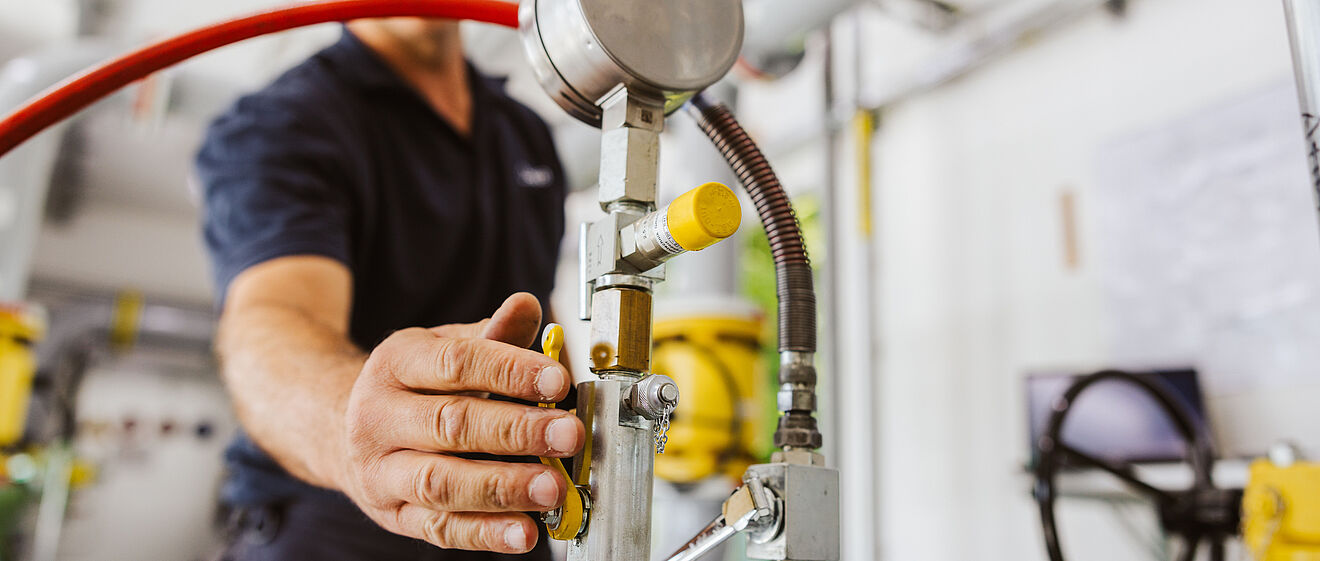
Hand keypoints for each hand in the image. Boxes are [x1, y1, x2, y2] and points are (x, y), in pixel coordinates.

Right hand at [338, 293, 583, 552]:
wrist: (338, 427)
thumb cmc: (412, 386)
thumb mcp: (442, 347)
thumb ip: (493, 335)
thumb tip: (527, 307)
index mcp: (395, 363)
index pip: (456, 363)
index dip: (511, 372)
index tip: (558, 381)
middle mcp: (379, 417)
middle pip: (450, 424)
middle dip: (516, 431)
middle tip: (568, 435)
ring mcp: (381, 470)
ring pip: (441, 482)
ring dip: (502, 488)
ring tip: (551, 487)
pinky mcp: (393, 515)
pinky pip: (440, 528)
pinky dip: (485, 534)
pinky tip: (525, 531)